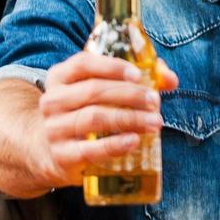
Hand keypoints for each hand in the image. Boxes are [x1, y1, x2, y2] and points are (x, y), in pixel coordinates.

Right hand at [36, 51, 176, 186]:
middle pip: (94, 91)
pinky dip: (114, 145)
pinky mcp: (62, 156)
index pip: (83, 64)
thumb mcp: (98, 92)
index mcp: (60, 77)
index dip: (112, 66)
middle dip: (130, 95)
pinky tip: (134, 141)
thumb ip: (135, 80)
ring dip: (129, 119)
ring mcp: (54, 129)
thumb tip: (170, 79)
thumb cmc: (84, 113)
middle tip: (156, 101)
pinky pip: (89, 149)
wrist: (49, 152)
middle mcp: (53, 101)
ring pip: (94, 118)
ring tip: (154, 122)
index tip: (139, 75)